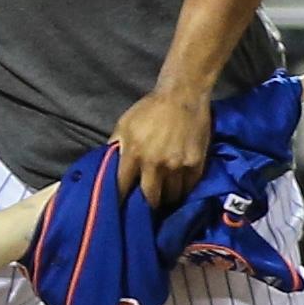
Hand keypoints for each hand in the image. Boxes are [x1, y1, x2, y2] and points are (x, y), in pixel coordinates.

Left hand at [111, 84, 210, 207]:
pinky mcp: (196, 164)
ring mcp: (177, 166)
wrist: (182, 96)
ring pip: (171, 195)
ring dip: (167, 198)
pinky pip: (189, 187)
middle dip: (146, 204)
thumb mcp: (125, 124)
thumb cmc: (150, 109)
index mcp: (133, 153)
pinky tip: (180, 189)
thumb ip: (116, 146)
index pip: (122, 186)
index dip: (120, 199)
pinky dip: (184, 190)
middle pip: (149, 197)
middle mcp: (155, 164)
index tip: (119, 208)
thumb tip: (108, 166)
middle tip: (146, 208)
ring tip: (164, 199)